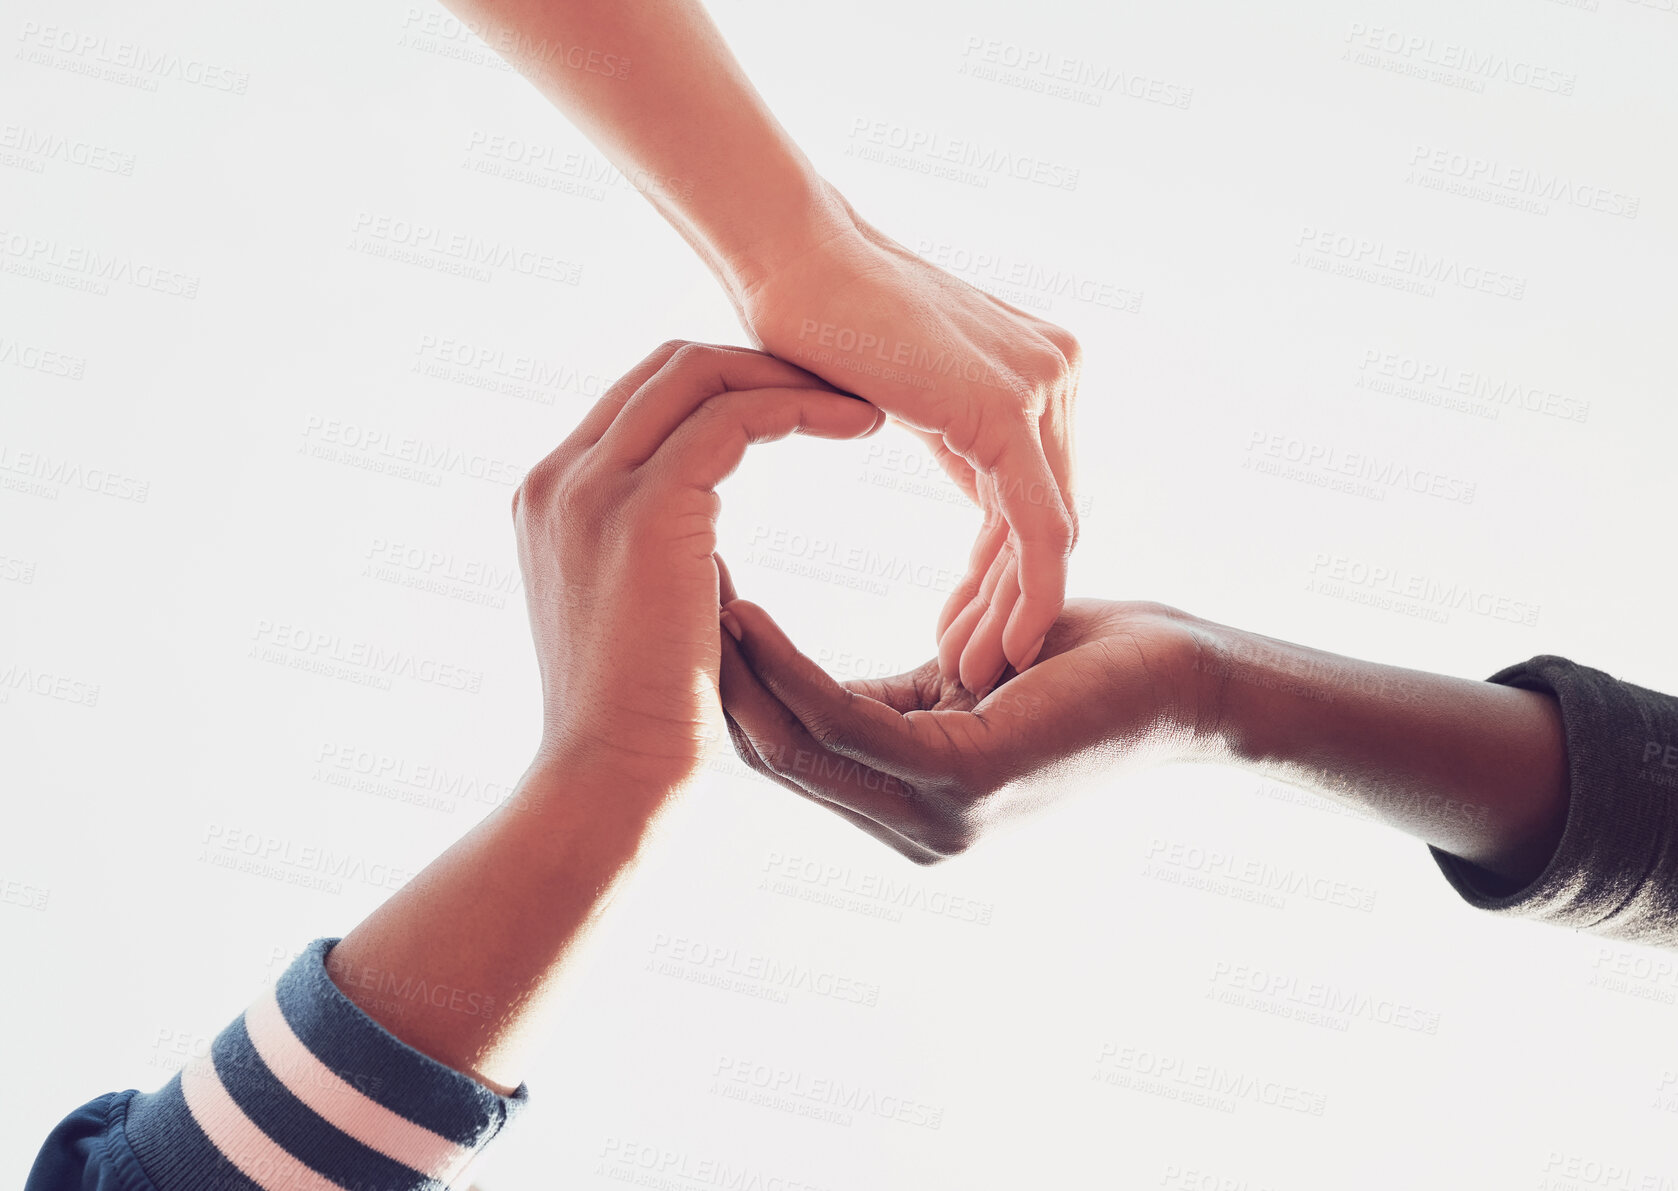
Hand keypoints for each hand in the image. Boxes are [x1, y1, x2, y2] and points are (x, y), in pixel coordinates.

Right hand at [513, 340, 882, 794]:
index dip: (723, 385)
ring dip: (787, 375)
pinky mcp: (646, 508)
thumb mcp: (642, 615)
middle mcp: (560, 478)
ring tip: (865, 399)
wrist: (611, 780)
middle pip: (667, 368)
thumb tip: (705, 543)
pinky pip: (734, 418)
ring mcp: (593, 487)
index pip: (643, 400)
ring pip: (698, 374)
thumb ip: (660, 558)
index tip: (800, 398)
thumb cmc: (643, 722)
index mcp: (553, 499)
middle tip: (842, 380)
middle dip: (758, 361)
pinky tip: (863, 428)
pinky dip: (800, 407)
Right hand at [714, 591, 1207, 861]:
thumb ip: (891, 695)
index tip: (673, 626)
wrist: (1188, 679)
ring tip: (677, 603)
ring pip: (796, 749)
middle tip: (650, 610)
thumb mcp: (960, 682)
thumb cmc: (1083, 668)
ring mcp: (941, 814)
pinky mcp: (967, 777)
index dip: (726, 699)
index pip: (790, 761)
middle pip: (776, 762)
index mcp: (911, 808)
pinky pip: (848, 720)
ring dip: (730, 678)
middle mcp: (916, 828)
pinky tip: (747, 612)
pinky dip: (788, 669)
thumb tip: (818, 681)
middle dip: (707, 690)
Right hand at [732, 192, 1081, 696]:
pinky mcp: (1010, 408)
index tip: (968, 634)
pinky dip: (1024, 594)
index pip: (1038, 495)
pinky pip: (1037, 527)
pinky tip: (999, 647)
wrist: (791, 258)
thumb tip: (974, 482)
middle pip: (1050, 517)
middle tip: (975, 670)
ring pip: (1049, 532)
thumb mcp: (909, 391)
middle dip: (1013, 603)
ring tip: (976, 674)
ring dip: (1015, 611)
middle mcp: (1057, 372)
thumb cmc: (822, 318)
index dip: (1008, 575)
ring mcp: (1043, 385)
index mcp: (1039, 367)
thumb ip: (957, 433)